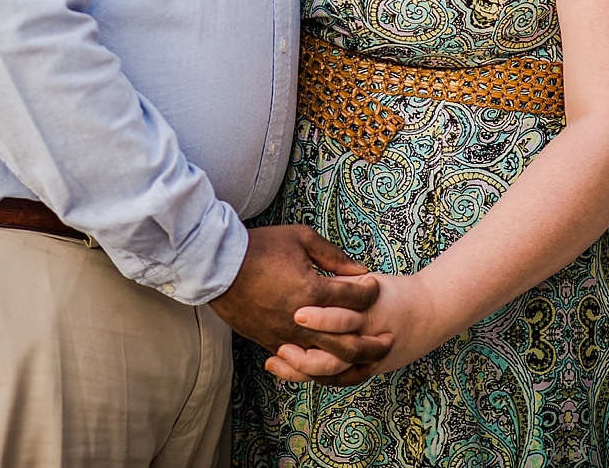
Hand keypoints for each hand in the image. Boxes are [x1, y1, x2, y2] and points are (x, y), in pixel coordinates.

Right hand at [209, 225, 392, 376]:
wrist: (219, 267)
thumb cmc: (260, 247)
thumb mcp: (300, 238)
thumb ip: (333, 255)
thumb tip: (359, 270)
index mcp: (314, 291)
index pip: (355, 298)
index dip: (370, 291)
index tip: (375, 285)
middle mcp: (304, 320)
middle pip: (350, 342)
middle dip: (374, 343)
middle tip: (389, 338)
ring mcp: (288, 336)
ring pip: (329, 363)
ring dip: (353, 365)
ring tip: (369, 362)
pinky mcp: (273, 344)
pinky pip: (304, 365)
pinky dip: (324, 369)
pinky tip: (336, 366)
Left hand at [265, 272, 440, 385]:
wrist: (431, 313)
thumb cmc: (394, 291)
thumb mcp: (369, 281)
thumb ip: (341, 282)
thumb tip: (309, 274)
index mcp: (371, 312)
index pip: (344, 318)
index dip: (320, 318)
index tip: (296, 313)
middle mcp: (371, 340)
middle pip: (337, 355)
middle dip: (305, 354)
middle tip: (280, 347)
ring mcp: (371, 359)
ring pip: (334, 373)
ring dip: (302, 370)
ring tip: (275, 362)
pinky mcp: (369, 370)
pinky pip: (338, 379)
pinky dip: (314, 377)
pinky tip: (290, 371)